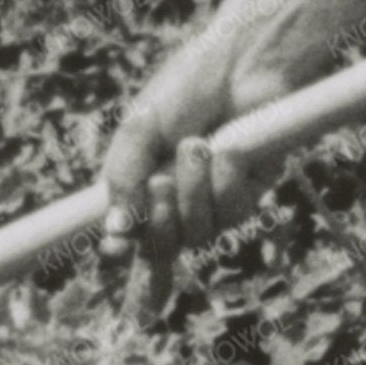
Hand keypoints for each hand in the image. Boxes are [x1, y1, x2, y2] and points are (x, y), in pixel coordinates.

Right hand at [97, 11, 341, 296]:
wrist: (241, 61)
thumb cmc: (187, 88)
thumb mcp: (139, 131)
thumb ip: (122, 178)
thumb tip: (115, 234)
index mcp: (145, 188)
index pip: (136, 245)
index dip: (139, 280)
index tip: (133, 302)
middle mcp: (179, 202)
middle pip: (161, 248)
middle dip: (159, 221)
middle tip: (160, 180)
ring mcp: (215, 200)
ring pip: (197, 233)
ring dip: (193, 192)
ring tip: (198, 145)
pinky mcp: (250, 192)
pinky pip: (229, 211)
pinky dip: (222, 180)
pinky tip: (225, 148)